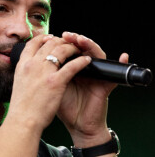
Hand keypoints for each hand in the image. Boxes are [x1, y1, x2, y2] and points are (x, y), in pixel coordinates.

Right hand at [7, 34, 91, 133]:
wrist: (23, 120)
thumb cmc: (21, 105)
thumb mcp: (19, 82)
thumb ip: (26, 71)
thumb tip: (32, 65)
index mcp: (23, 63)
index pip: (33, 43)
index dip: (43, 38)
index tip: (50, 38)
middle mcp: (33, 64)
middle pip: (49, 43)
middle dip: (60, 41)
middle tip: (67, 43)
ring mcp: (44, 71)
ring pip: (61, 50)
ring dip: (72, 48)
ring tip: (78, 50)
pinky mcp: (56, 81)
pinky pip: (72, 66)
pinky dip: (81, 61)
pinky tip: (86, 61)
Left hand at [58, 31, 128, 146]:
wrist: (76, 126)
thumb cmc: (63, 106)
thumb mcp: (52, 85)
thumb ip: (47, 71)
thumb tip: (37, 54)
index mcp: (69, 67)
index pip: (67, 49)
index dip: (61, 42)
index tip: (51, 36)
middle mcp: (83, 69)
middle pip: (81, 48)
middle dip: (74, 39)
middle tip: (66, 35)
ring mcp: (95, 75)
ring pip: (95, 55)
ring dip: (90, 45)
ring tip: (81, 40)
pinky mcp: (105, 85)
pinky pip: (114, 73)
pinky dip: (121, 63)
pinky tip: (123, 56)